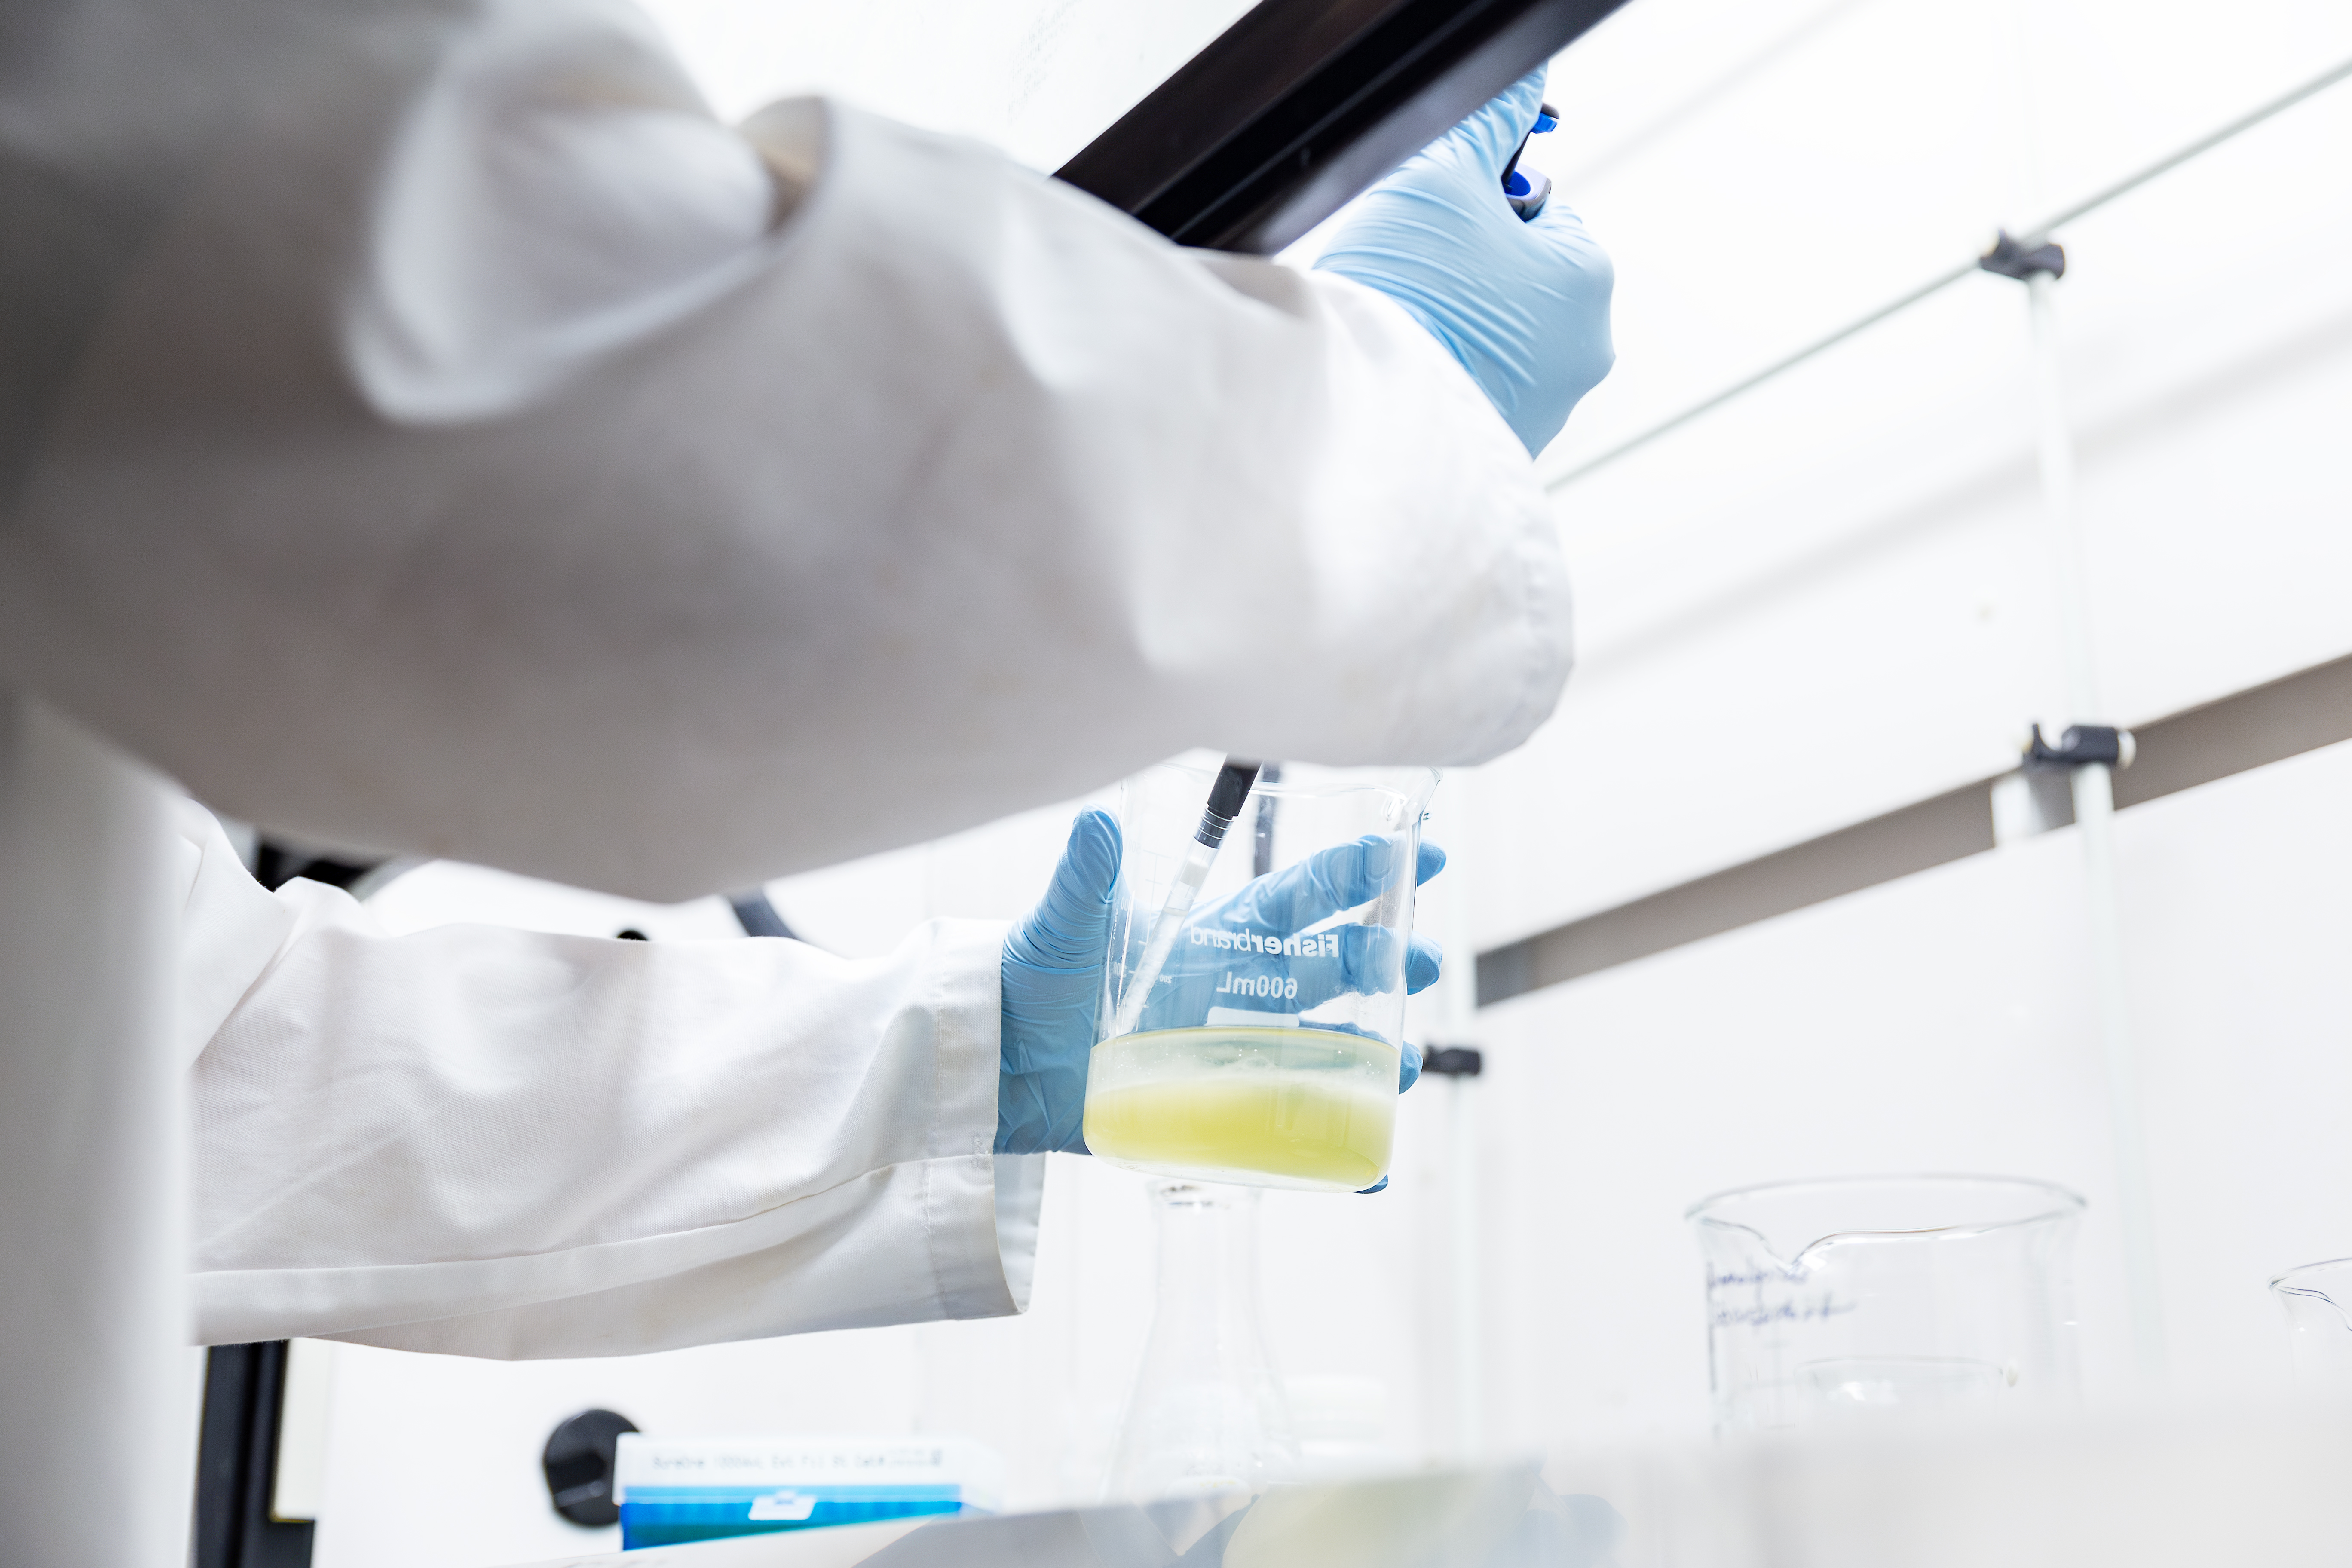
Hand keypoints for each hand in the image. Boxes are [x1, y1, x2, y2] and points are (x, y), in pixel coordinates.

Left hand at [998, 814, 1439, 1165]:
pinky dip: (1328, 1154)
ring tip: (1405, 1066)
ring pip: (1318, 1052)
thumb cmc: (1028, 979)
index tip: (1418, 853)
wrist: (994, 1062)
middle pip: (1324, 972)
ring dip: (1368, 1058)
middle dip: (1381, 962)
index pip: (1297, 901)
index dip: (1355, 877)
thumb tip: (1097, 824)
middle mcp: (1229, 993)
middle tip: (1422, 961)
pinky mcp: (1209, 1114)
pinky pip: (1281, 1135)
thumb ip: (1087, 877)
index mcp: (1208, 938)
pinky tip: (1368, 1168)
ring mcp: (1225, 1056)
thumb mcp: (1061, 925)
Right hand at [1313, 68, 1613, 455]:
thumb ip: (1485, 124)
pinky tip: (1412, 370)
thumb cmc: (1408, 297)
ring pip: (1498, 335)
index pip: (1541, 209)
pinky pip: (1478, 387)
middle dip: (1471, 268)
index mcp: (1587, 277)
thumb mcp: (1440, 180)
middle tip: (1417, 277)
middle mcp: (1584, 348)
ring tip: (1411, 328)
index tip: (1441, 225)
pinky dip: (1448, 373)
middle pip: (1521, 276)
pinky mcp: (1506, 446)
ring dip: (1458, 322)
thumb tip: (1515, 87)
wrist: (1361, 418)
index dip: (1482, 207)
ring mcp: (1548, 408)